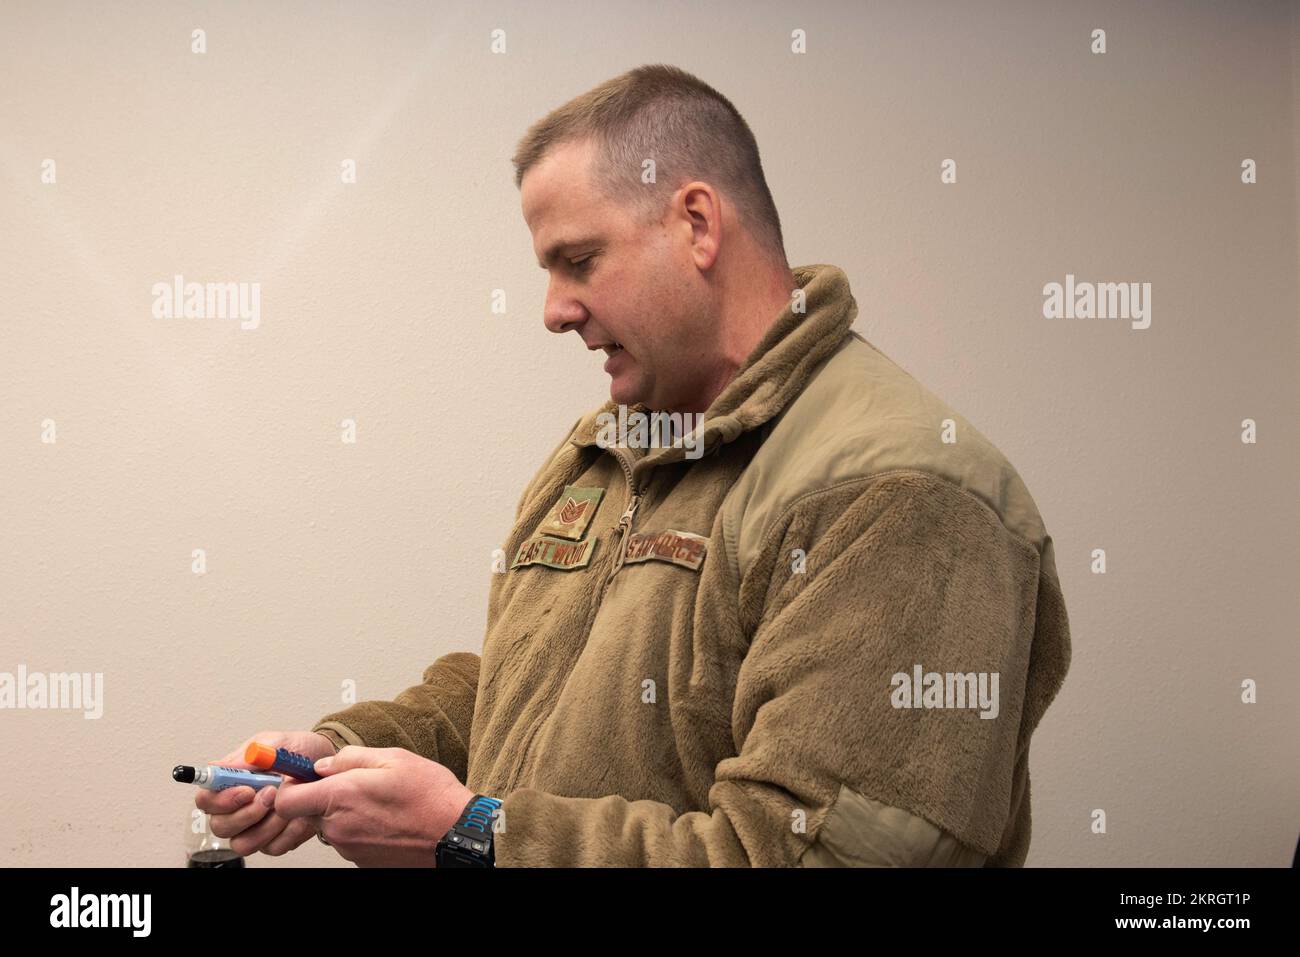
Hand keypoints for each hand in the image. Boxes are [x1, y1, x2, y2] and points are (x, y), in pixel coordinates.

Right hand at [196, 729, 338, 857]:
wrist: (329, 766)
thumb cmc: (300, 752)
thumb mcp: (277, 742)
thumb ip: (250, 754)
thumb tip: (220, 766)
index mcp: (231, 784)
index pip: (206, 800)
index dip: (220, 800)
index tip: (246, 790)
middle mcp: (238, 809)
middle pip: (220, 827)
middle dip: (246, 814)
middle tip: (271, 794)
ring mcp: (255, 827)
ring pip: (244, 843)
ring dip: (267, 825)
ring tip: (287, 803)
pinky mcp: (275, 839)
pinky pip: (273, 848)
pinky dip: (288, 832)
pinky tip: (300, 815)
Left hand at [270, 746, 475, 866]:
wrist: (454, 834)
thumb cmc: (430, 795)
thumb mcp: (393, 758)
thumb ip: (351, 758)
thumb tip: (324, 765)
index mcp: (340, 796)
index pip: (286, 800)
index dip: (291, 787)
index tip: (304, 777)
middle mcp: (338, 826)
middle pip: (310, 811)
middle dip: (327, 796)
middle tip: (358, 784)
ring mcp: (348, 847)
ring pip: (332, 824)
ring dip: (347, 812)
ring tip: (381, 802)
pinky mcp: (360, 860)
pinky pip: (349, 838)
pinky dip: (361, 828)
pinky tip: (387, 818)